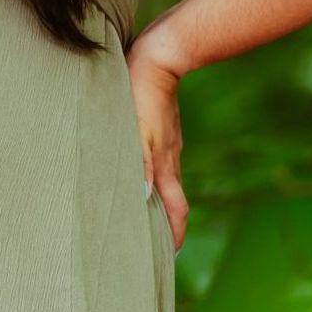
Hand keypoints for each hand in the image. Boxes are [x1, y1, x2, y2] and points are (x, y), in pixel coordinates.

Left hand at [126, 29, 188, 253]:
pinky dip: (153, 175)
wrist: (160, 56)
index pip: (175, 209)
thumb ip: (139, 164)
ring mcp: (167, 141)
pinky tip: (142, 170)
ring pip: (165, 178)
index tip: (170, 255)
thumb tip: (142, 198)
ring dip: (159, 199)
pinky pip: (159, 159)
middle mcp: (170, 156)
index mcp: (164, 163)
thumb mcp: (135, 130)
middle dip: (168, 223)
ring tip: (147, 212)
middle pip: (174, 198)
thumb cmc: (140, 93)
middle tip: (160, 243)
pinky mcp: (162, 127)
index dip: (174, 234)